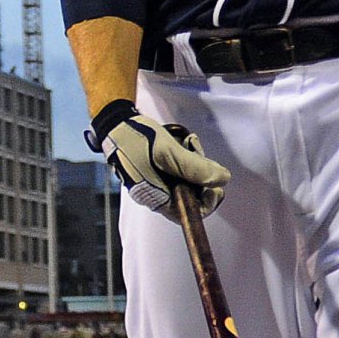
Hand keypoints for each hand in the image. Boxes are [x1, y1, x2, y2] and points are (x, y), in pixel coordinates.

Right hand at [89, 100, 228, 216]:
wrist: (115, 123)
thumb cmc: (135, 138)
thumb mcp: (168, 152)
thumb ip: (194, 168)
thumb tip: (222, 180)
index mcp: (154, 197)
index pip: (188, 214)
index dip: (207, 202)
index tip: (214, 185)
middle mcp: (156, 193)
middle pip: (192, 195)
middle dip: (201, 175)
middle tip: (197, 153)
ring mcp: (157, 181)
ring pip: (188, 180)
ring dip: (194, 162)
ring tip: (187, 143)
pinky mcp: (158, 169)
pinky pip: (180, 170)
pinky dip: (186, 157)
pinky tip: (181, 143)